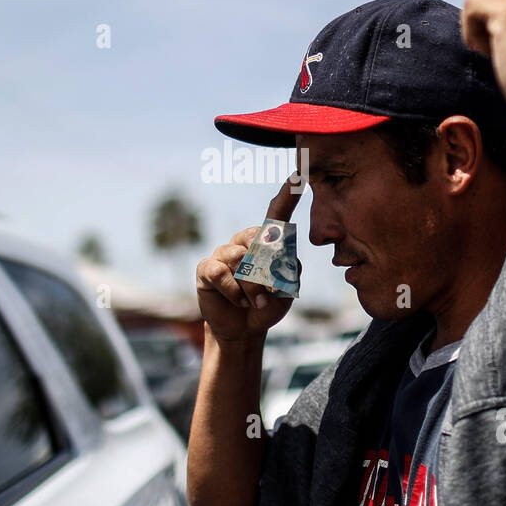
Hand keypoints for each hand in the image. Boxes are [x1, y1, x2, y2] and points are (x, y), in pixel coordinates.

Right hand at [195, 177, 302, 342]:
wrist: (245, 328)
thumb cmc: (268, 303)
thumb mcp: (288, 289)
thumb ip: (290, 269)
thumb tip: (277, 255)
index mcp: (267, 241)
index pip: (277, 214)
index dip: (287, 196)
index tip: (298, 177)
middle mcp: (244, 241)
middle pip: (260, 242)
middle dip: (269, 273)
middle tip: (271, 294)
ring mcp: (224, 253)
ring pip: (241, 260)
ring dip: (253, 287)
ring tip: (256, 302)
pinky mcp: (207, 268)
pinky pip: (222, 273)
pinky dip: (234, 291)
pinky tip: (239, 302)